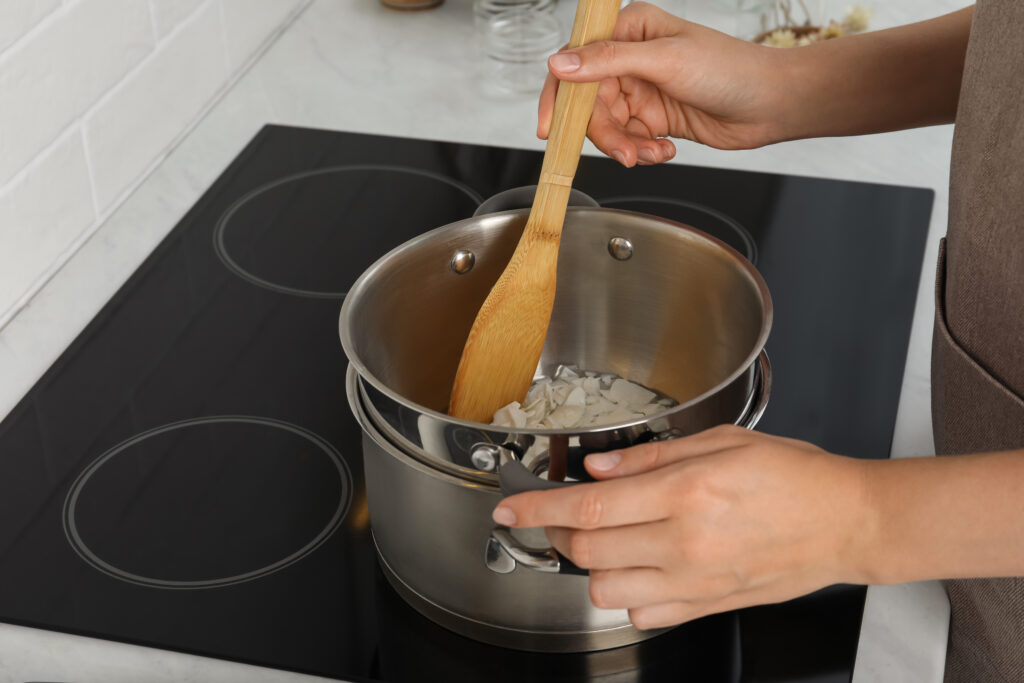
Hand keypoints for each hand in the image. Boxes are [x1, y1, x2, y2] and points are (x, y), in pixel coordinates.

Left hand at [492, 425, 874, 628]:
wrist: (847, 523)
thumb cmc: (794, 477)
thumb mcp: (722, 442)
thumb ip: (651, 456)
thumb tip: (599, 469)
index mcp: (685, 493)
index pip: (587, 509)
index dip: (537, 509)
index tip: (509, 509)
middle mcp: (685, 544)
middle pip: (585, 552)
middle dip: (557, 533)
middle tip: (563, 514)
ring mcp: (696, 582)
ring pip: (605, 590)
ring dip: (589, 564)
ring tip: (605, 538)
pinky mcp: (707, 606)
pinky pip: (643, 613)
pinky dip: (625, 593)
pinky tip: (638, 566)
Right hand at [538, 2, 793, 165]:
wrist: (771, 104)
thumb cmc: (730, 69)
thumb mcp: (664, 61)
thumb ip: (607, 62)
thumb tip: (560, 64)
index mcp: (629, 31)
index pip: (575, 63)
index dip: (558, 98)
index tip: (548, 129)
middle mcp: (630, 59)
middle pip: (590, 105)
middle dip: (606, 134)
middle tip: (626, 152)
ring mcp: (642, 90)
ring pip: (609, 128)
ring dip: (628, 146)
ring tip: (654, 151)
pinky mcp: (653, 118)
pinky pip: (629, 141)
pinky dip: (644, 151)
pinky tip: (666, 148)